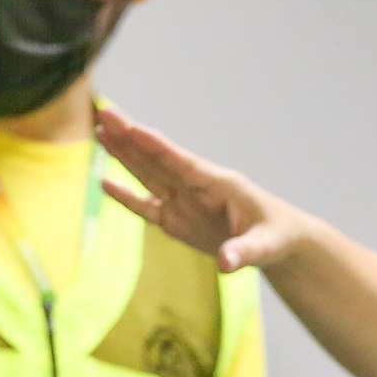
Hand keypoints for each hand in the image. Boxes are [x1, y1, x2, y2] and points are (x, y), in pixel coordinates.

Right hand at [98, 109, 314, 273]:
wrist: (276, 241)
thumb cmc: (275, 236)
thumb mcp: (265, 247)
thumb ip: (243, 253)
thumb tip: (225, 264)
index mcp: (218, 184)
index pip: (182, 162)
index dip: (156, 146)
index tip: (132, 127)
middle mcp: (196, 187)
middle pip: (157, 160)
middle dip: (130, 138)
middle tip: (103, 112)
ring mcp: (184, 202)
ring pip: (148, 175)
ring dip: (124, 155)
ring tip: (100, 131)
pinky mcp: (177, 221)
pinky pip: (146, 207)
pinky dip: (126, 197)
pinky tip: (105, 184)